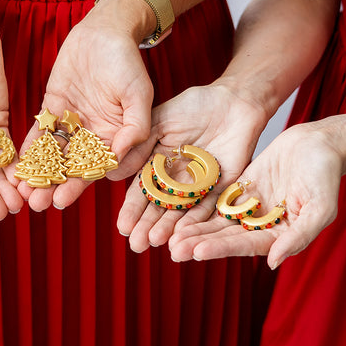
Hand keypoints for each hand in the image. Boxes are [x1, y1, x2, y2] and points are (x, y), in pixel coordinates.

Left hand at [18, 0, 153, 210]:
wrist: (104, 32)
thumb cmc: (127, 62)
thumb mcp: (139, 92)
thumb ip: (135, 125)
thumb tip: (122, 155)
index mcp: (116, 137)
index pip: (96, 168)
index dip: (79, 185)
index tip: (63, 201)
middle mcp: (93, 136)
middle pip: (71, 167)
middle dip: (54, 186)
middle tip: (36, 204)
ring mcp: (72, 124)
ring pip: (54, 155)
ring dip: (39, 173)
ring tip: (23, 192)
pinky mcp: (53, 109)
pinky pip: (41, 133)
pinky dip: (29, 149)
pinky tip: (16, 164)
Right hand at [115, 82, 269, 251]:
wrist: (232, 101)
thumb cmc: (193, 106)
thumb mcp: (158, 122)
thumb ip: (138, 146)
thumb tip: (113, 174)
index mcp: (158, 165)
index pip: (142, 192)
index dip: (132, 210)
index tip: (122, 227)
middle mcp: (176, 180)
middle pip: (160, 207)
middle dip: (147, 226)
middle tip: (136, 245)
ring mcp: (199, 186)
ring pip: (181, 212)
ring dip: (169, 229)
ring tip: (155, 242)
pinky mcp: (222, 187)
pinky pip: (208, 207)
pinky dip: (196, 220)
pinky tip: (183, 234)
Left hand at [167, 120, 342, 268]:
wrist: (321, 143)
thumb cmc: (326, 175)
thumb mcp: (320, 207)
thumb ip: (299, 236)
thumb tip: (272, 262)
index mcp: (281, 236)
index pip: (246, 245)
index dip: (222, 248)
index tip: (198, 251)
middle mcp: (262, 226)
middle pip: (226, 237)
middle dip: (200, 243)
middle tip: (174, 250)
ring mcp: (250, 208)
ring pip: (217, 222)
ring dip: (194, 229)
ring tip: (168, 237)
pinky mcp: (240, 189)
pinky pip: (216, 200)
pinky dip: (198, 207)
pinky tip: (177, 211)